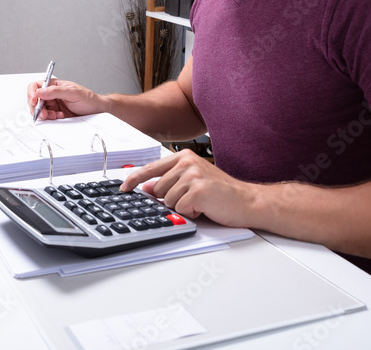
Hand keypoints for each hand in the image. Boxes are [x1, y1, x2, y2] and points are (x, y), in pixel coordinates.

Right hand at [26, 78, 107, 120]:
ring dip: (44, 114)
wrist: (97, 111)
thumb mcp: (73, 93)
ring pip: (39, 110)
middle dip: (37, 107)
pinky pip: (47, 117)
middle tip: (43, 113)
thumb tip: (40, 91)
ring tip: (53, 115)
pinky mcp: (56, 114)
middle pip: (35, 99)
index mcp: (54, 85)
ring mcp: (53, 104)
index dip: (32, 92)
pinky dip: (50, 118)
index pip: (36, 85)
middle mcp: (52, 94)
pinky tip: (59, 117)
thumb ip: (56, 91)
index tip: (34, 100)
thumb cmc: (88, 99)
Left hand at [121, 149, 256, 226]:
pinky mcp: (198, 191)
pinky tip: (204, 208)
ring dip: (182, 206)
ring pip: (167, 200)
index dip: (134, 179)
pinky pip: (180, 209)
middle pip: (157, 189)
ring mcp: (192, 176)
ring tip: (200, 202)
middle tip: (192, 198)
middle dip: (170, 199)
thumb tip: (146, 187)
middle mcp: (186, 163)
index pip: (151, 168)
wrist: (246, 201)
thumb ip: (169, 180)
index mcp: (184, 157)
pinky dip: (191, 213)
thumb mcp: (193, 180)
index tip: (124, 187)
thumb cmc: (221, 192)